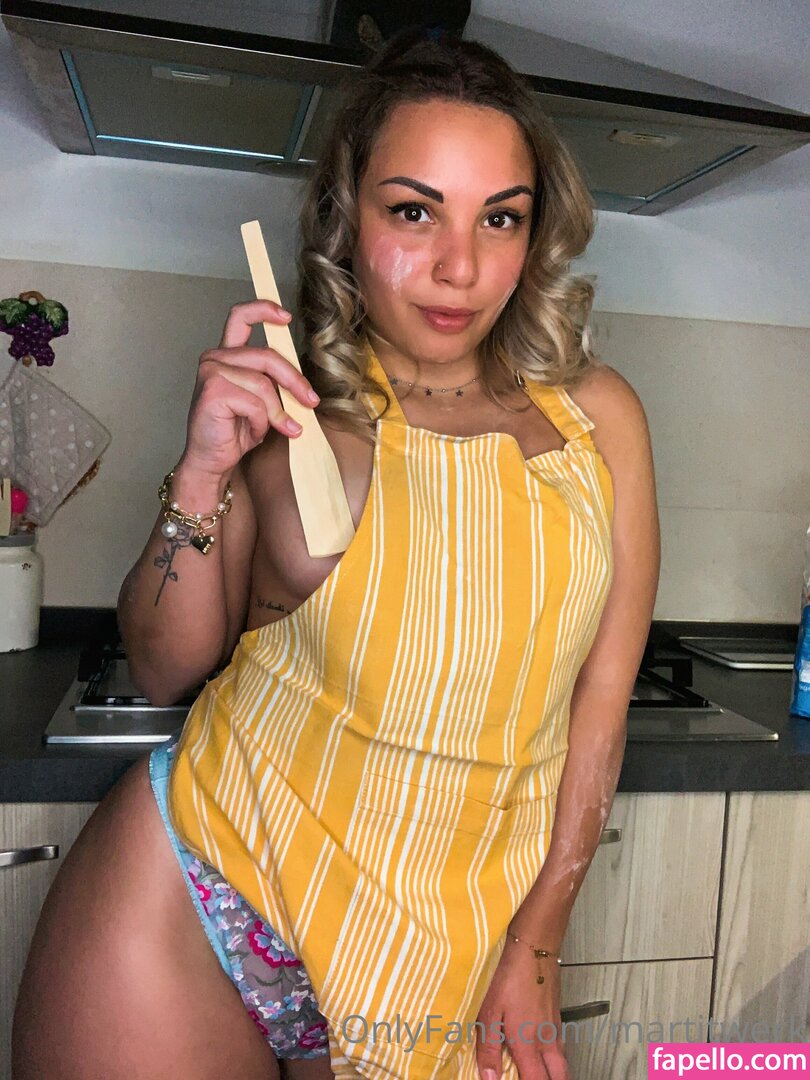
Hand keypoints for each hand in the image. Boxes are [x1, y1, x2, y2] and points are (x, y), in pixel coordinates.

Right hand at [180, 299, 319, 479]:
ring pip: (263, 385)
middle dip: (294, 380)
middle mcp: (215, 358)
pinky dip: (261, 422)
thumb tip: (304, 384)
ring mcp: (211, 372)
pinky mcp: (212, 391)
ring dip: (275, 412)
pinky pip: (254, 403)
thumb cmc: (234, 433)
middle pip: (267, 356)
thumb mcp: (261, 402)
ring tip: (275, 429)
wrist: (212, 461)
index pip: (240, 318)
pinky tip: (253, 434)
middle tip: (311, 402)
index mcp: (226, 356)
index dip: (264, 310)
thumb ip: (273, 383)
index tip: (286, 316)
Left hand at [476, 941, 571, 1079]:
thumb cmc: (508, 977)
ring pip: (563, 1065)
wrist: (534, 947)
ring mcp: (555, 1029)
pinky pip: (562, 1049)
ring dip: (554, 1075)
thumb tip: (489, 1079)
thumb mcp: (490, 1011)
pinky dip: (556, 1060)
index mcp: (528, 1045)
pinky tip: (542, 1054)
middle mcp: (547, 1042)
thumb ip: (489, 1047)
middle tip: (531, 1077)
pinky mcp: (558, 1016)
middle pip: (560, 1079)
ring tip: (538, 1073)